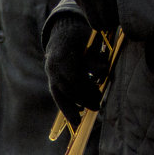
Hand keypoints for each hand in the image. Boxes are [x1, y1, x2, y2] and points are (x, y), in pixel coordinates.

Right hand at [42, 13, 104, 127]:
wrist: (63, 33)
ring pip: (59, 94)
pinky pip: (58, 96)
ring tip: (80, 121)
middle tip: (97, 106)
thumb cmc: (81, 36)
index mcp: (61, 52)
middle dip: (82, 99)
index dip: (85, 87)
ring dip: (71, 108)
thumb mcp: (90, 40)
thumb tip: (103, 71)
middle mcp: (52, 64)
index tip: (98, 94)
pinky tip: (75, 118)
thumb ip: (95, 56)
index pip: (72, 76)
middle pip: (66, 87)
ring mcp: (50, 73)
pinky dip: (66, 108)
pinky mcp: (52, 80)